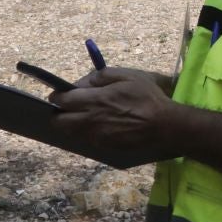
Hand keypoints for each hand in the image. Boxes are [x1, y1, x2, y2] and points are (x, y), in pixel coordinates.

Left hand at [50, 67, 175, 152]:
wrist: (163, 125)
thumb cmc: (147, 97)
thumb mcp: (128, 76)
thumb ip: (101, 76)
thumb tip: (82, 82)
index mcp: (95, 100)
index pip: (62, 100)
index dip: (57, 96)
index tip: (60, 93)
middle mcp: (90, 120)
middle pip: (59, 121)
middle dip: (58, 113)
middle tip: (67, 107)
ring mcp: (95, 135)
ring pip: (70, 132)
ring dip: (71, 123)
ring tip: (84, 115)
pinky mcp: (103, 145)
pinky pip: (86, 138)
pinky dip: (86, 131)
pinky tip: (100, 124)